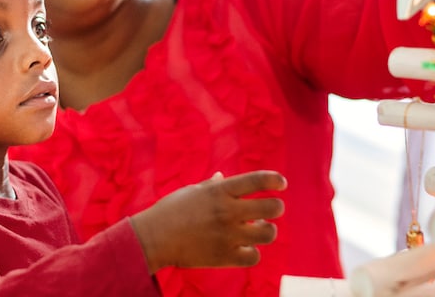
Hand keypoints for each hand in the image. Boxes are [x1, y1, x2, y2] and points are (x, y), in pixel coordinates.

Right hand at [131, 170, 286, 272]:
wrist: (153, 238)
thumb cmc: (171, 211)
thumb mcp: (193, 191)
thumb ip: (213, 186)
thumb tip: (222, 177)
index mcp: (220, 191)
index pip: (257, 181)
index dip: (274, 180)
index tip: (281, 184)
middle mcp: (227, 211)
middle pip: (271, 208)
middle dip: (276, 207)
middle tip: (273, 209)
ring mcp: (227, 235)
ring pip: (267, 234)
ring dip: (267, 231)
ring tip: (259, 229)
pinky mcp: (224, 256)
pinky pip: (253, 256)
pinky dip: (252, 252)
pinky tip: (245, 248)